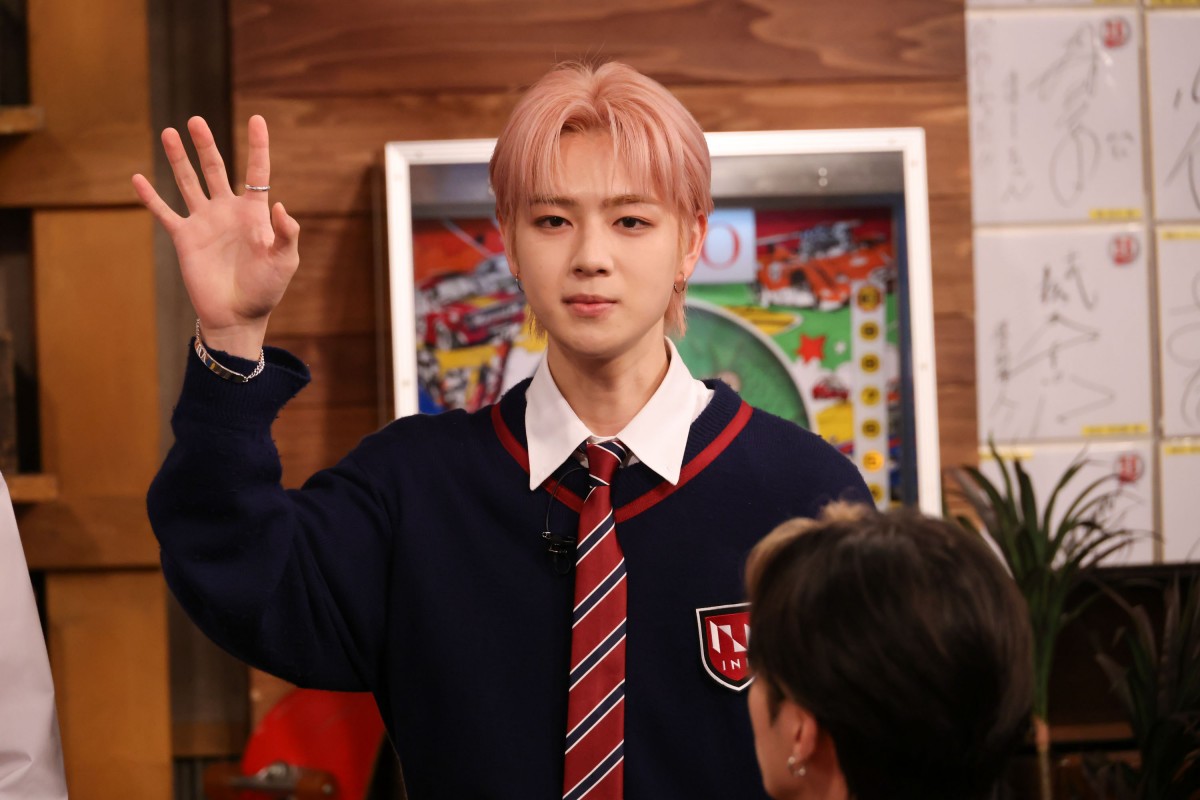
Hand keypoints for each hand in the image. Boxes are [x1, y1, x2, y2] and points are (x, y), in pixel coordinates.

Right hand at [132, 115, 299, 357]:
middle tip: (196, 121)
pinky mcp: (184, 238)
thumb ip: (286, 233)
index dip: (258, 146)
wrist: (237, 315)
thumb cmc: (266, 289)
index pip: (257, 172)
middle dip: (205, 145)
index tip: (257, 119)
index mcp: (254, 212)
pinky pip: (164, 212)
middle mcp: (227, 211)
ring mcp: (204, 222)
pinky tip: (137, 178)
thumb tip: (281, 206)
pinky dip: (150, 197)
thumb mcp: (284, 261)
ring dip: (178, 158)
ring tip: (168, 132)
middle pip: (215, 169)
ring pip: (188, 182)